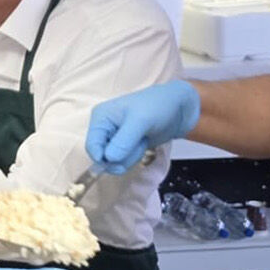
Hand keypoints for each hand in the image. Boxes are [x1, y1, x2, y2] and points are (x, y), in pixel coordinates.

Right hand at [84, 80, 198, 173]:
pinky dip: (135, 156)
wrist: (178, 109)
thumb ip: (123, 141)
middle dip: (122, 157)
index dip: (103, 158)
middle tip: (138, 144)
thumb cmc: (157, 107)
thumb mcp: (140, 121)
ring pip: (113, 161)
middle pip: (102, 157)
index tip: (120, 161)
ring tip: (142, 140)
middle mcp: (104, 128)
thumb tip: (108, 159)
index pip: (92, 146)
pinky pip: (124, 161)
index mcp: (101, 117)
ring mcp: (114, 138)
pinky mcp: (125, 146)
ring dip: (131, 156)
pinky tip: (143, 143)